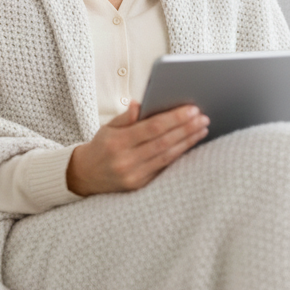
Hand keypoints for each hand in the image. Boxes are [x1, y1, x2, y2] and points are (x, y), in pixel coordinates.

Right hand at [66, 100, 208, 196]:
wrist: (86, 175)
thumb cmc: (100, 147)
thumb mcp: (106, 128)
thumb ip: (124, 117)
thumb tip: (139, 104)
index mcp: (116, 142)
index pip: (151, 128)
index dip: (174, 119)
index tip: (191, 109)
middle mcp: (126, 159)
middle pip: (163, 142)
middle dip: (186, 128)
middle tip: (203, 117)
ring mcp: (134, 174)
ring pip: (167, 156)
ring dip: (187, 141)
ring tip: (202, 129)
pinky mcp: (140, 185)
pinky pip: (164, 167)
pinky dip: (179, 154)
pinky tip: (190, 144)